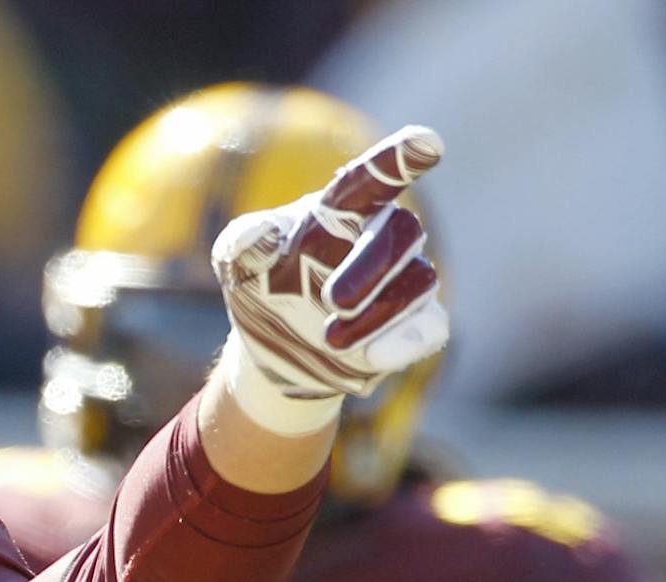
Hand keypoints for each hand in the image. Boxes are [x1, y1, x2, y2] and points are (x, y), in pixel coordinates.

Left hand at [213, 126, 447, 398]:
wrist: (272, 346)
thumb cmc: (261, 283)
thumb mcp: (236, 262)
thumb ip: (242, 244)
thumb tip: (254, 237)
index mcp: (339, 211)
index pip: (370, 179)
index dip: (398, 160)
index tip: (427, 141)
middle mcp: (380, 237)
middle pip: (401, 233)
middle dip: (371, 265)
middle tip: (333, 303)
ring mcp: (402, 280)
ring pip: (418, 284)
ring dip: (377, 313)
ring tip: (330, 340)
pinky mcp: (414, 325)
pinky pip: (429, 329)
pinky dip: (403, 342)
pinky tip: (372, 357)